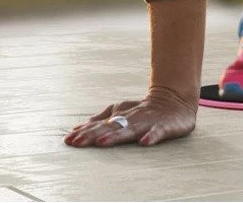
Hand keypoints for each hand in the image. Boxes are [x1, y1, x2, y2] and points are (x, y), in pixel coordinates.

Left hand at [64, 85, 197, 147]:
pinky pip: (158, 132)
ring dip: (116, 136)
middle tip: (77, 142)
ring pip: (130, 129)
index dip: (84, 132)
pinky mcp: (164, 126)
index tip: (68, 139)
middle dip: (93, 135)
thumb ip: (102, 119)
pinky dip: (151, 137)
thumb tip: (79, 127)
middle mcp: (131, 118)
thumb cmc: (144, 110)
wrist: (174, 100)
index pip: (100, 125)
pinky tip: (144, 143)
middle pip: (110, 127)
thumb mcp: (122, 112)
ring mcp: (147, 122)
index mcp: (121, 116)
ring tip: (102, 142)